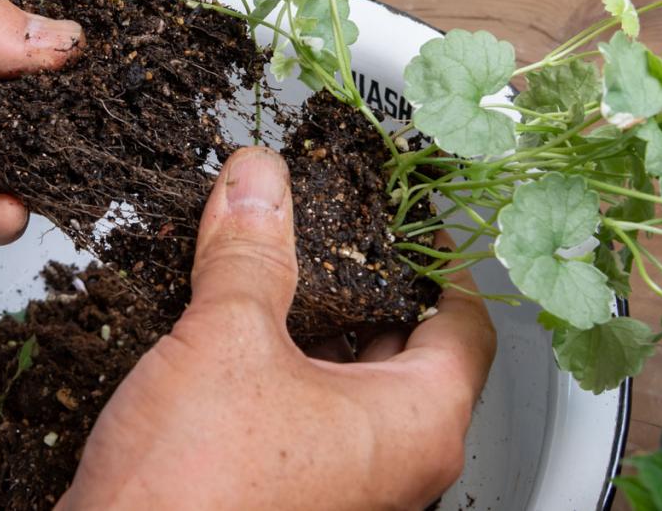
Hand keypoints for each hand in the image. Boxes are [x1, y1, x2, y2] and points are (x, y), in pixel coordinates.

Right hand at [61, 147, 496, 509]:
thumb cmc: (194, 494)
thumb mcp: (226, 340)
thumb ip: (249, 252)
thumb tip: (260, 182)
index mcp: (415, 427)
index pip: (467, 325)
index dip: (441, 261)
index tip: (413, 221)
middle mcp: (394, 469)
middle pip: (410, 352)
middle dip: (368, 286)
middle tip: (334, 231)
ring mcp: (343, 490)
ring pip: (354, 386)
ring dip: (319, 326)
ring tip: (277, 270)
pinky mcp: (290, 498)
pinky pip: (309, 419)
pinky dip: (287, 369)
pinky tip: (237, 336)